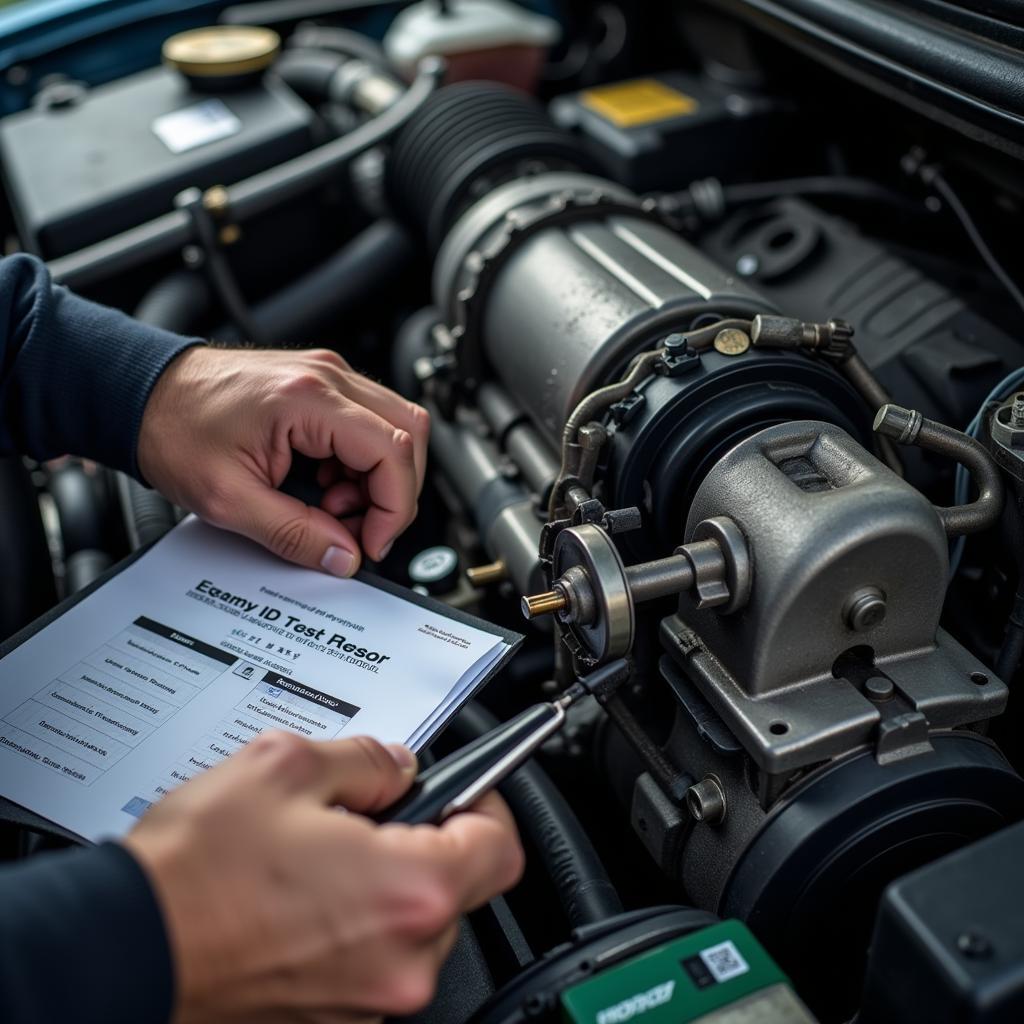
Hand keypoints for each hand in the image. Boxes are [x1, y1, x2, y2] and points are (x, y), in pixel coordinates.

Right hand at [124, 731, 523, 1022]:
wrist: (124, 950)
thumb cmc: (194, 873)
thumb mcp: (287, 767)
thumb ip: (367, 760)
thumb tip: (398, 767)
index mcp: (408, 891)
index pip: (501, 844)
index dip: (486, 802)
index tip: (464, 787)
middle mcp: (401, 959)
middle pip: (458, 887)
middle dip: (425, 842)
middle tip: (369, 814)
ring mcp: (369, 1000)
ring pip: (413, 924)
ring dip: (385, 883)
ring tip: (319, 855)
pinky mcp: (335, 1017)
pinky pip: (373, 956)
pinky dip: (355, 921)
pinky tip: (300, 894)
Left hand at [137, 347, 430, 576]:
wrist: (143, 394)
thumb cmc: (174, 430)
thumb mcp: (228, 499)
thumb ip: (293, 534)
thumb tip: (343, 556)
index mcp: (308, 398)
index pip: (394, 451)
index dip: (396, 508)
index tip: (372, 541)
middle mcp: (328, 377)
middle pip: (411, 433)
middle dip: (396, 492)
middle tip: (359, 528)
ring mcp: (328, 376)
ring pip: (396, 427)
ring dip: (379, 478)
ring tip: (331, 506)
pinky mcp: (321, 385)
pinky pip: (370, 424)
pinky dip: (362, 463)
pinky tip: (326, 485)